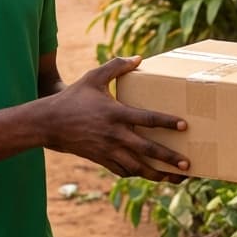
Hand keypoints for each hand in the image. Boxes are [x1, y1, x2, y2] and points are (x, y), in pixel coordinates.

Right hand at [47, 56, 188, 181]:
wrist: (49, 123)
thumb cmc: (73, 98)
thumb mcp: (93, 77)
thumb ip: (116, 66)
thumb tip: (138, 58)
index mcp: (115, 113)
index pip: (147, 118)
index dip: (167, 122)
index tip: (184, 126)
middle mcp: (114, 135)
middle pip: (147, 150)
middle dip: (169, 158)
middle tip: (188, 164)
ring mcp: (108, 150)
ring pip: (138, 168)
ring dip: (158, 174)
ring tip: (176, 178)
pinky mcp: (102, 160)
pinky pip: (124, 171)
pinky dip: (138, 174)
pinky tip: (150, 175)